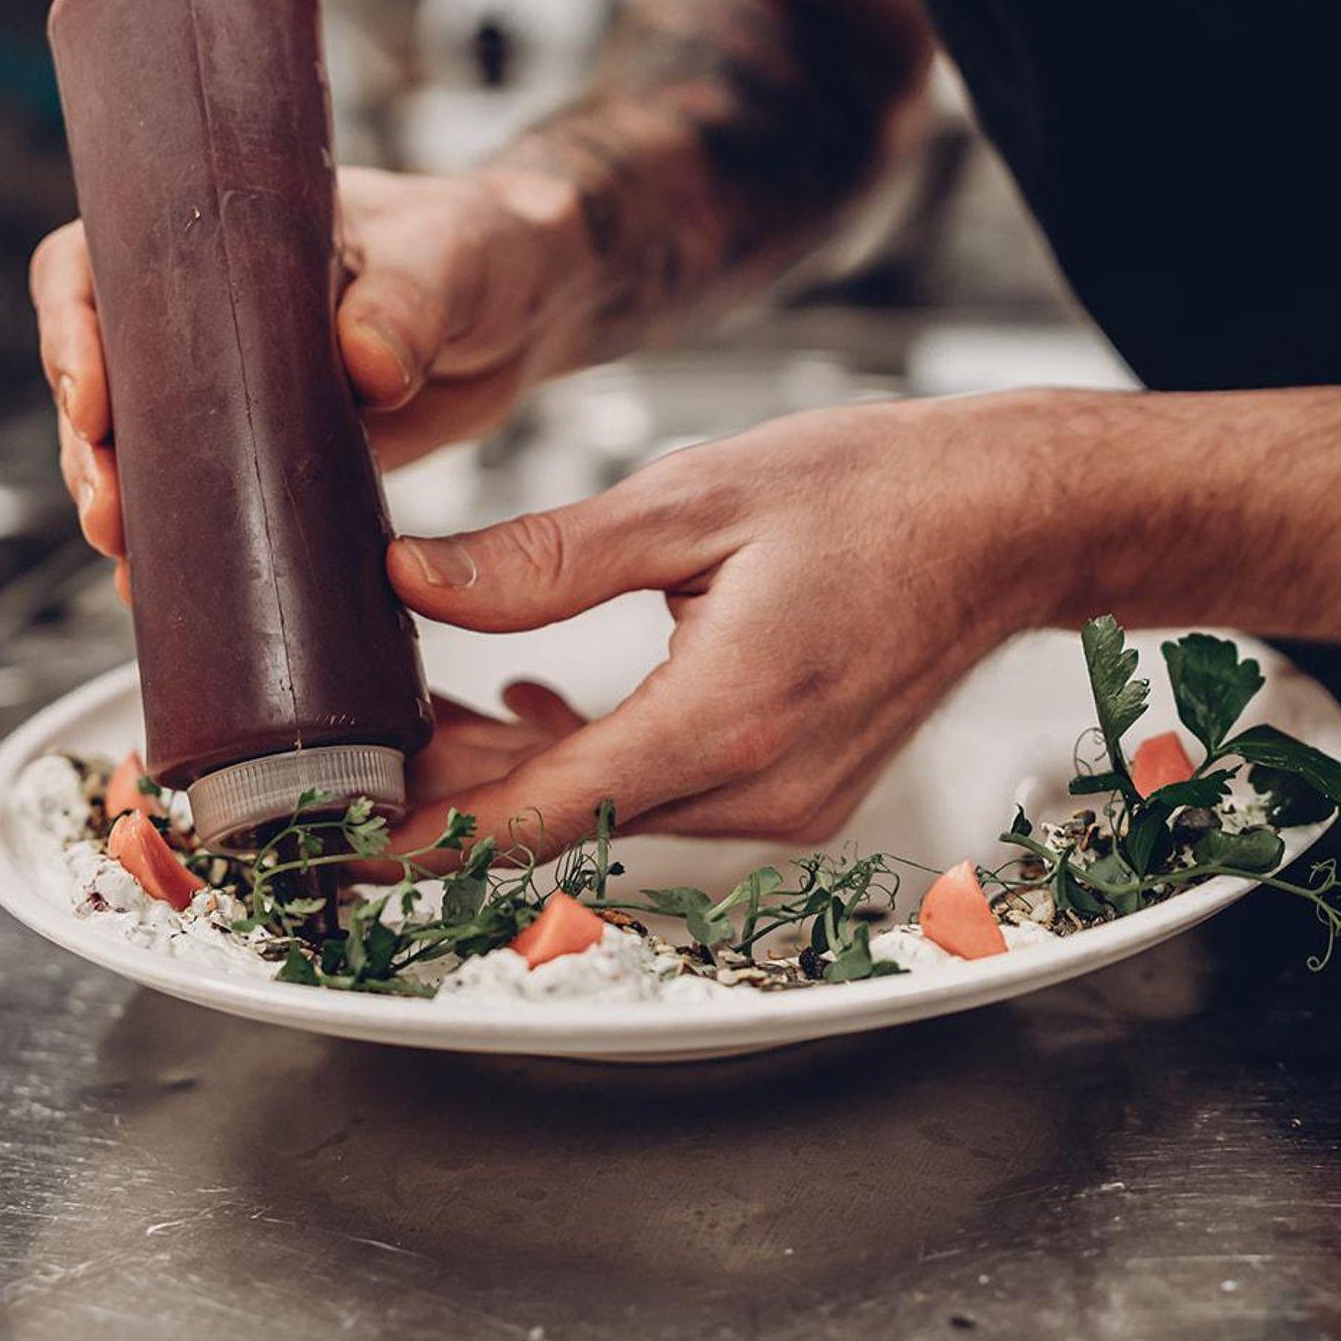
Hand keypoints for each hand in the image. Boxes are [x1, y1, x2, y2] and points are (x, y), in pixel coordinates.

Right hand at [31, 166, 586, 593]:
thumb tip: (363, 365)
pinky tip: (158, 590)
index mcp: (218, 234)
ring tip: (126, 556)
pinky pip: (205, 495)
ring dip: (121, 501)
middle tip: (109, 511)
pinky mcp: (272, 450)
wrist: (528, 305)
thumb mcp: (447, 258)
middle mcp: (205, 311)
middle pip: (102, 373)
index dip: (71, 333)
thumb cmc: (478, 248)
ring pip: (141, 444)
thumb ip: (408, 302)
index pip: (96, 267)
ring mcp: (232, 387)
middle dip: (89, 447)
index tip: (91, 404)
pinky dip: (181, 541)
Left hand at [381, 393, 1090, 860]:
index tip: (334, 848)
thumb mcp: (694, 499)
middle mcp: (761, 791)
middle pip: (559, 824)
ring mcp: (786, 807)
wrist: (1006, 522)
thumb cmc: (873, 492)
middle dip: (448, 794)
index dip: (422, 840)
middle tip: (355, 742)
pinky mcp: (795, 796)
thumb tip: (410, 577)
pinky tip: (532, 714)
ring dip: (511, 777)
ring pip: (603, 815)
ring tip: (427, 712)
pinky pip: (658, 800)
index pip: (537, 816)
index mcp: (731, 718)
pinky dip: (585, 765)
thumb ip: (545, 556)